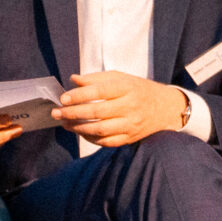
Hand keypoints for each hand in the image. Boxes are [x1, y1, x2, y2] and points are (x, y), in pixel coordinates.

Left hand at [55, 71, 187, 146]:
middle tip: (56, 112)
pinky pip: (106, 142)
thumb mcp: (121, 78)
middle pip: (98, 112)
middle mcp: (131, 106)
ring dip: (78, 127)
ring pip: (101, 129)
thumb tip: (73, 79)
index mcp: (128, 88)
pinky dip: (90, 138)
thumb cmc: (137, 89)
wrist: (165, 107)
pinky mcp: (130, 138)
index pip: (100, 91)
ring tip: (64, 123)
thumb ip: (96, 78)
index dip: (79, 95)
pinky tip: (79, 131)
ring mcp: (131, 124)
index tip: (63, 98)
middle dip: (73, 113)